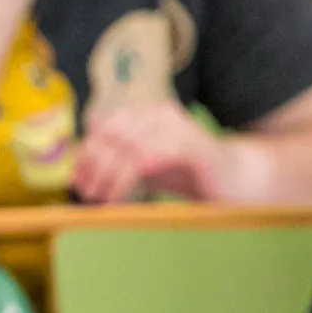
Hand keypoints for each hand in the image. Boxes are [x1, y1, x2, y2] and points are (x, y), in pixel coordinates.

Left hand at [73, 102, 242, 203]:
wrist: (236, 179)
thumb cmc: (187, 173)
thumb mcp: (144, 166)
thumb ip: (116, 163)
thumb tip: (79, 172)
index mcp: (146, 114)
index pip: (103, 128)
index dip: (85, 154)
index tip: (76, 180)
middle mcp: (160, 113)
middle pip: (111, 137)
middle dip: (93, 167)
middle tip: (86, 194)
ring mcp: (177, 126)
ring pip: (125, 149)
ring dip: (107, 177)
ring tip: (100, 199)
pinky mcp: (190, 145)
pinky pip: (145, 160)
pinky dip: (124, 181)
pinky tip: (118, 199)